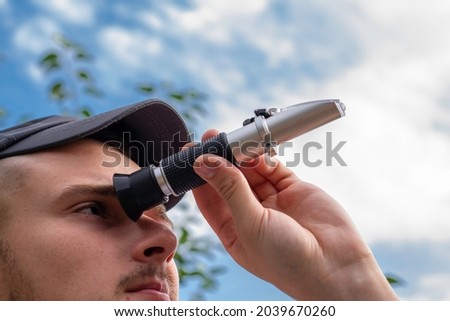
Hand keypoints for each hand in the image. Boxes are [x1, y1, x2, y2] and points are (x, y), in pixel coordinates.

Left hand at [192, 130, 397, 299]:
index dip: (199, 176)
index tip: (189, 153)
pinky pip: (273, 168)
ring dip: (241, 155)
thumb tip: (204, 163)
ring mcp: (273, 201)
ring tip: (232, 138)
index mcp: (234, 231)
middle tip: (210, 136)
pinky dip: (263, 157)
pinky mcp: (293, 190)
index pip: (210, 199)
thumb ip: (229, 190)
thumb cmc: (286, 259)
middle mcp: (251, 215)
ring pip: (251, 171)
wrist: (335, 267)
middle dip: (219, 159)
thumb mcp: (250, 224)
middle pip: (229, 181)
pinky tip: (254, 149)